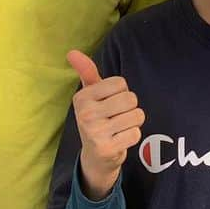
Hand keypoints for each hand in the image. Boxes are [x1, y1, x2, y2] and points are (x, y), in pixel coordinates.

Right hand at [66, 50, 144, 200]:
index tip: (109, 102)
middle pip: (131, 98)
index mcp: (82, 97)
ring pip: (137, 115)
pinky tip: (120, 139)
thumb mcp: (90, 94)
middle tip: (116, 117)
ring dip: (133, 122)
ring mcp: (95, 132)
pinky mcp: (107, 148)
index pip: (120, 83)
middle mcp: (86, 114)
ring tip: (119, 128)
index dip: (121, 92)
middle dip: (129, 107)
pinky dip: (133, 136)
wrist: (95, 156)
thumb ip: (86, 72)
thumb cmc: (97, 118)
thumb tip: (72, 52)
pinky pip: (136, 133)